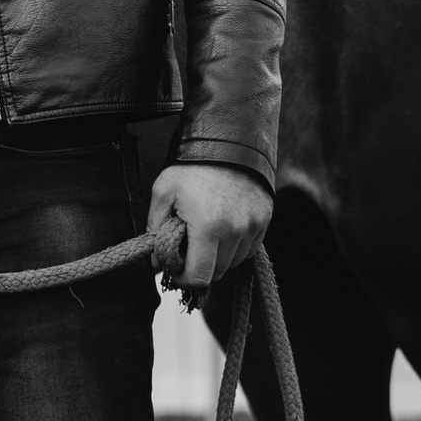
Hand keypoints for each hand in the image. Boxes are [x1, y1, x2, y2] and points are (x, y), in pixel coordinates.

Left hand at [147, 162, 272, 299]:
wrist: (229, 140)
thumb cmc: (192, 166)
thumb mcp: (163, 191)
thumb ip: (156, 228)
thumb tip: (156, 261)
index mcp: (208, 227)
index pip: (199, 277)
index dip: (184, 280)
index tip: (175, 271)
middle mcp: (235, 230)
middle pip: (218, 273)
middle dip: (200, 267)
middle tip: (188, 251)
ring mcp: (253, 225)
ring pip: (234, 262)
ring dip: (218, 257)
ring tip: (206, 236)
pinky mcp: (265, 219)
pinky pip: (249, 248)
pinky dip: (235, 246)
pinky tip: (223, 229)